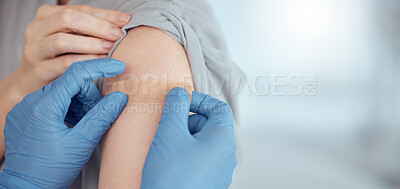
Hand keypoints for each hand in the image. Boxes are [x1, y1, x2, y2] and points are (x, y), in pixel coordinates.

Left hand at [0, 59, 126, 188]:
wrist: (26, 187)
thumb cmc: (50, 170)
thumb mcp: (82, 142)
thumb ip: (102, 116)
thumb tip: (119, 97)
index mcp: (44, 106)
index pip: (76, 74)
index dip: (100, 67)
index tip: (117, 66)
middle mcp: (31, 102)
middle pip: (70, 83)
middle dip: (89, 96)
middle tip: (95, 115)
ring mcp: (26, 108)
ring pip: (62, 92)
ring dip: (78, 103)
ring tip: (82, 124)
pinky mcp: (26, 114)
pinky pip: (52, 101)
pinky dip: (67, 108)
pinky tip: (71, 125)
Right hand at [15, 5, 130, 95]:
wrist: (31, 82)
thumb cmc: (57, 57)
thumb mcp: (73, 38)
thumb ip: (92, 29)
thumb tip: (123, 21)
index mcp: (47, 15)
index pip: (79, 9)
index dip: (104, 14)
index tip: (125, 20)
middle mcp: (37, 29)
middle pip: (67, 19)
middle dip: (97, 26)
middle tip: (117, 35)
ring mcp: (34, 50)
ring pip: (62, 41)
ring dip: (90, 44)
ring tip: (110, 47)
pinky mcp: (38, 70)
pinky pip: (63, 64)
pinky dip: (84, 62)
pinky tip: (100, 62)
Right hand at [141, 88, 236, 188]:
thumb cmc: (172, 180)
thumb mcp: (170, 134)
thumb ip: (175, 107)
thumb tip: (179, 93)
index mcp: (222, 140)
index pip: (219, 108)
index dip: (199, 100)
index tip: (181, 102)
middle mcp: (225, 156)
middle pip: (209, 125)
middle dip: (187, 121)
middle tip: (169, 127)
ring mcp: (217, 171)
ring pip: (202, 143)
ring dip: (183, 138)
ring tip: (166, 148)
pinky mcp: (207, 183)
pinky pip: (198, 159)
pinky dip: (184, 154)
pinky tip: (169, 162)